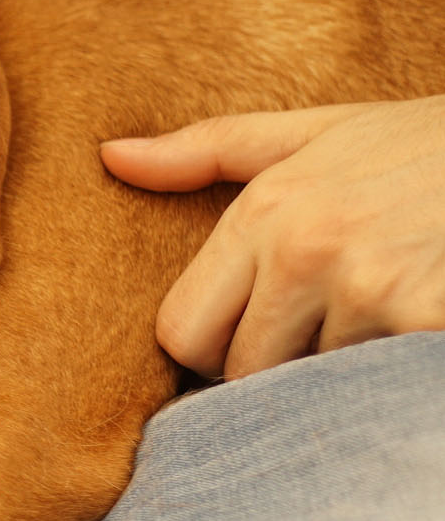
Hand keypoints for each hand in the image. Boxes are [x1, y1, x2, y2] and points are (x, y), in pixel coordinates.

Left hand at [101, 96, 444, 378]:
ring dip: (341, 373)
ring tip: (384, 312)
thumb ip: (208, 150)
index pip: (182, 333)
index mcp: (265, 210)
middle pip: (241, 374)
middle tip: (328, 327)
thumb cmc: (419, 144)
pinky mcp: (423, 319)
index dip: (214, 349)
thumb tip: (108, 155)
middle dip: (276, 369)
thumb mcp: (316, 130)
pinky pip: (370, 388)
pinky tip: (410, 336)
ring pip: (312, 390)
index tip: (257, 332)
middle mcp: (306, 248)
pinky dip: (386, 379)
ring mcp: (371, 287)